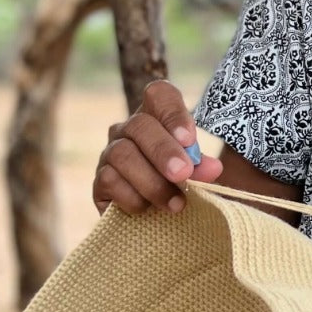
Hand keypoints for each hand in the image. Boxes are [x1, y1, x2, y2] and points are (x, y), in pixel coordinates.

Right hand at [93, 79, 223, 214]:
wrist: (156, 217)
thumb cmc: (179, 183)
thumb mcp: (194, 171)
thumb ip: (201, 166)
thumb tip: (213, 168)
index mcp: (156, 116)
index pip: (159, 94)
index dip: (173, 113)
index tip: (189, 139)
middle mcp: (128, 130)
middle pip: (140, 125)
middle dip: (164, 151)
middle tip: (184, 173)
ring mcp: (109, 154)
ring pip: (122, 154)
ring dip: (152, 181)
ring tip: (176, 203)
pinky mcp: (98, 182)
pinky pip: (109, 181)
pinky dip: (132, 197)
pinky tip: (147, 209)